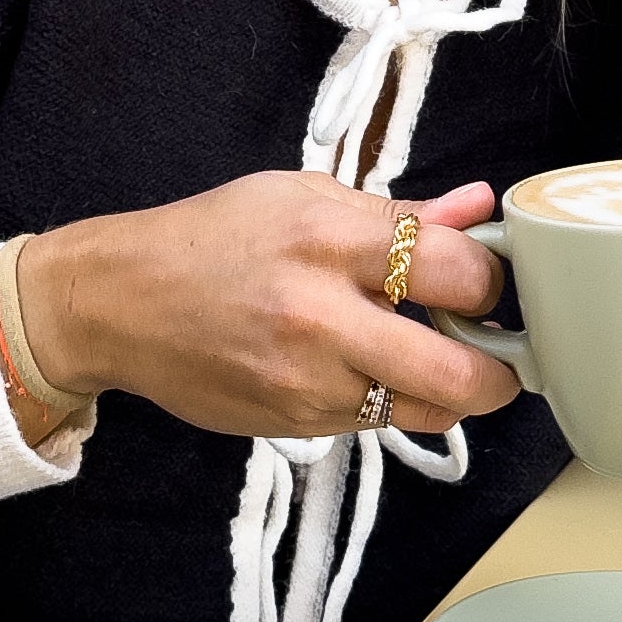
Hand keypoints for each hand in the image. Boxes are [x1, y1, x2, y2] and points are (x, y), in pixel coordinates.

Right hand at [17, 174, 520, 444]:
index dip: (492, 280)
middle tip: (497, 352)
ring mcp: (309, 381)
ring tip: (428, 355)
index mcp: (330, 239)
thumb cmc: (213, 239)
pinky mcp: (295, 424)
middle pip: (462, 374)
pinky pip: (377, 423)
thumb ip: (397, 214)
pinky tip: (362, 367)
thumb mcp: (301, 198)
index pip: (459, 271)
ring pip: (428, 411)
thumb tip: (476, 208)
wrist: (120, 302)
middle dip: (501, 370)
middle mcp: (323, 317)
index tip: (485, 280)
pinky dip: (388, 400)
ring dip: (446, 390)